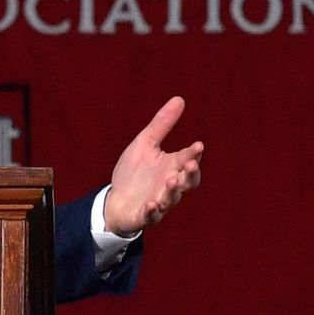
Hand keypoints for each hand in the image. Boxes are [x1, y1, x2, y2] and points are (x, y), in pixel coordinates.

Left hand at [102, 96, 203, 236]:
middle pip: (188, 182)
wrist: (115, 199)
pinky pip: (152, 216)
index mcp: (172, 166)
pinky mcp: (145, 216)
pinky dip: (153, 211)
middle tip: (190, 164)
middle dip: (190, 174)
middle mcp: (170, 185)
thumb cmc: (134, 172)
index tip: (197, 145)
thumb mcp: (145, 144)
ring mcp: (160, 202)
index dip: (194, 154)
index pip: (188, 159)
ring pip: (171, 199)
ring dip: (172, 191)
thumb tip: (179, 99)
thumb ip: (162, 125)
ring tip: (171, 181)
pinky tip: (151, 204)